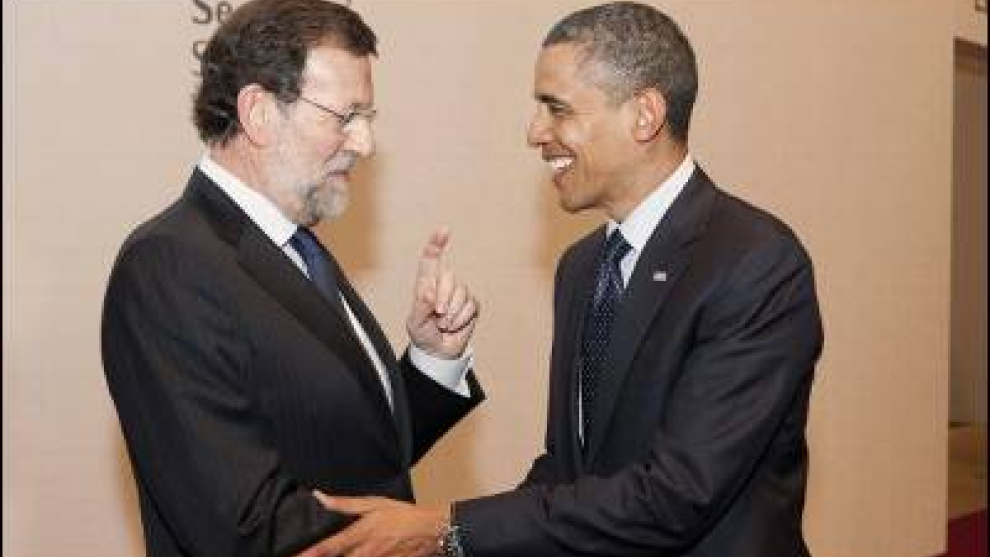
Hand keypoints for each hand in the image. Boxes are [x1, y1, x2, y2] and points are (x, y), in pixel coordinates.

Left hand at [296, 492, 447, 556]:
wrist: (431, 530)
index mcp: (359, 534)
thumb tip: (320, 496)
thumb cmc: (401, 514)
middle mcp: (364, 553)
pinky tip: (354, 556)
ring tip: (334, 554)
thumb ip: (344, 504)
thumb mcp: (373, 503)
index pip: (328, 547)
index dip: (309, 554)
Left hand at [406, 229, 478, 358]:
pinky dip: (460, 319)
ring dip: (451, 313)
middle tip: (437, 314)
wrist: (438, 351)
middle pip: (448, 276)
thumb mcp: (415, 322)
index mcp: (426, 284)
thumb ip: (421, 306)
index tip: (444, 230)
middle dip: (443, 297)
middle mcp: (443, 285)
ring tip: (443, 324)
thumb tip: (431, 292)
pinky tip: (454, 326)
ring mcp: (459, 294)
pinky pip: (470, 306)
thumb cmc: (422, 333)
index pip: (430, 260)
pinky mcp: (471, 305)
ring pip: (461, 292)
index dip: (437, 244)